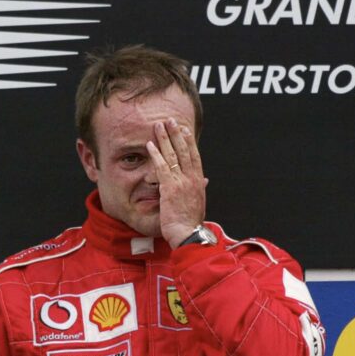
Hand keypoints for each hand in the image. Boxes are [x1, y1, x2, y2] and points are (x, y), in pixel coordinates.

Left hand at [146, 117, 207, 248]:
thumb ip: (200, 188)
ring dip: (165, 139)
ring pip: (173, 155)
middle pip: (184, 150)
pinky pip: (162, 167)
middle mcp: (192, 178)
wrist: (189, 234)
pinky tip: (150, 145)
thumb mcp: (199, 202)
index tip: (184, 129)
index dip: (189, 141)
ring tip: (158, 126)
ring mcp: (181, 182)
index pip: (194, 156)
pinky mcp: (170, 188)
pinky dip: (156, 154)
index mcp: (198, 181)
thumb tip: (204, 180)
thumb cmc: (191, 222)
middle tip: (170, 120)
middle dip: (177, 134)